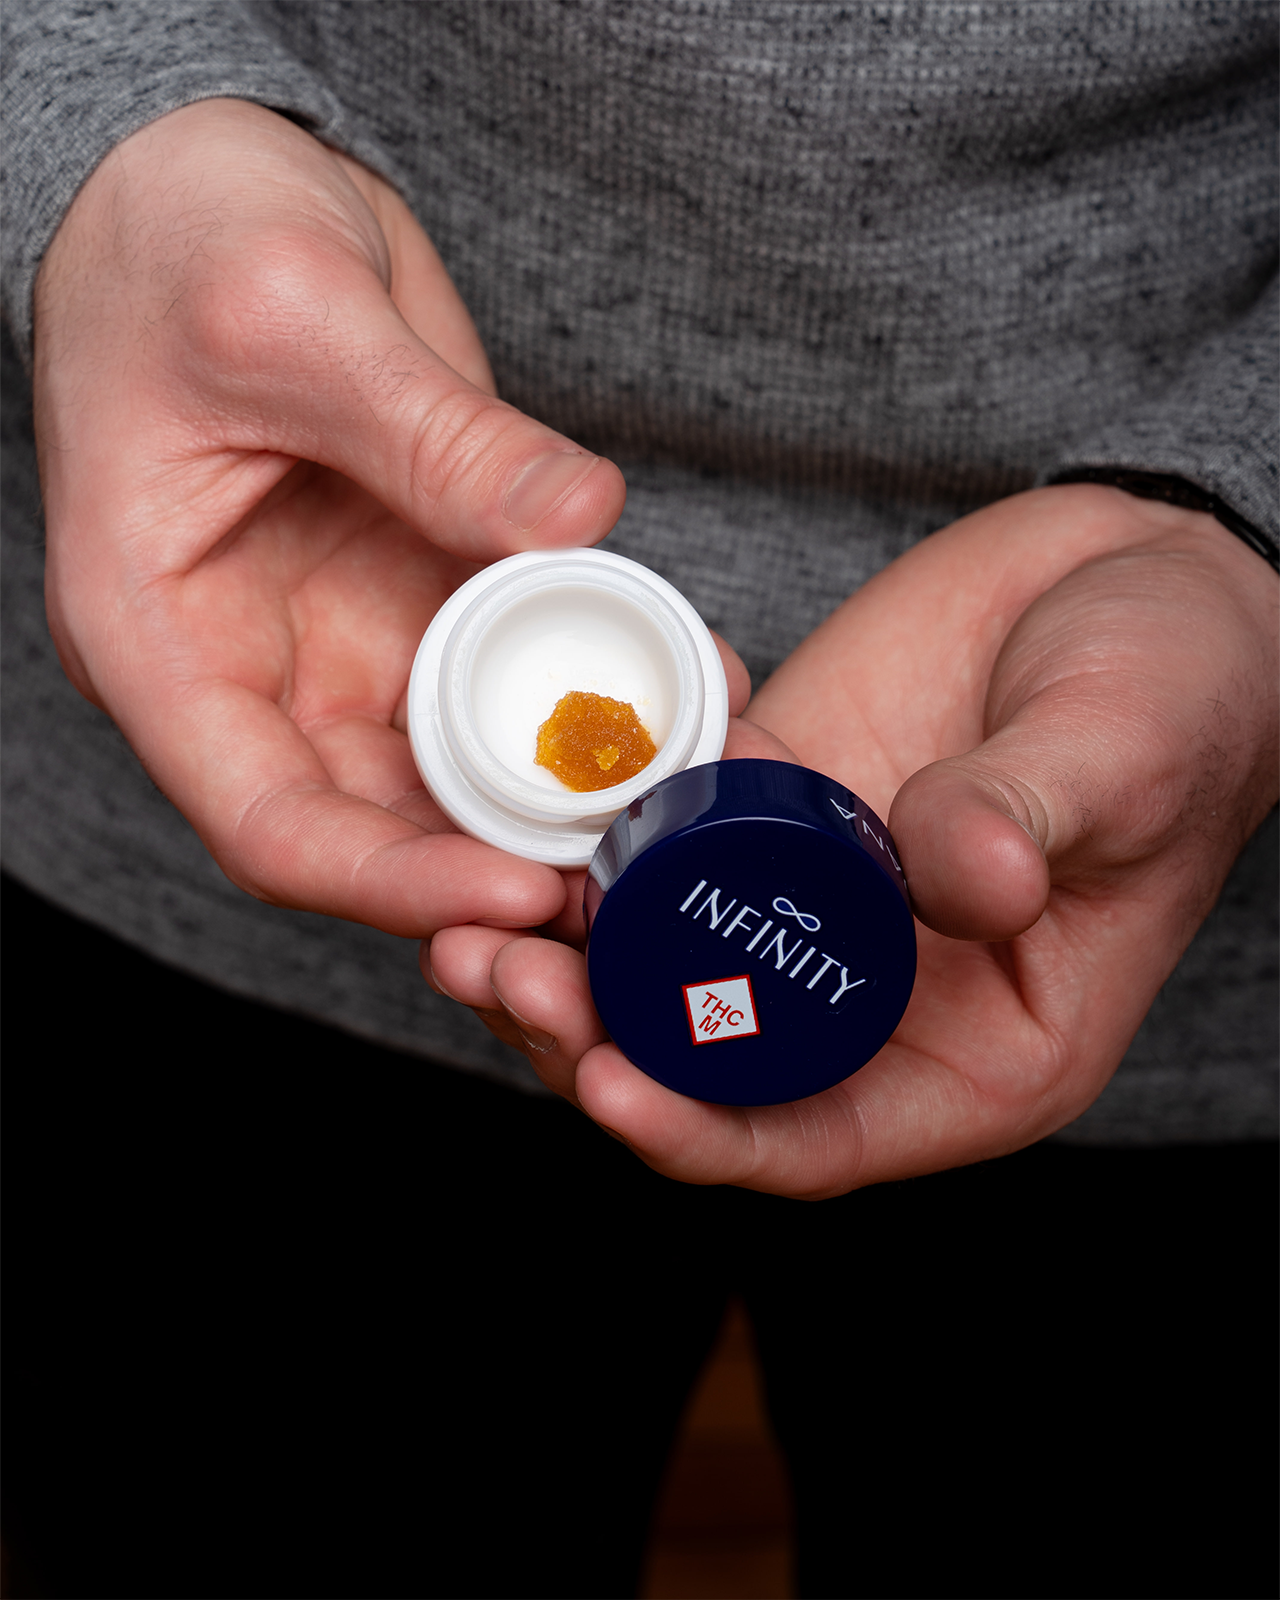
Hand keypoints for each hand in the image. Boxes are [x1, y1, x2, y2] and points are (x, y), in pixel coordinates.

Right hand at [34, 99, 625, 936]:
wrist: (210, 179)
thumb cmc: (178, 237)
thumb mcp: (290, 319)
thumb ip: (430, 435)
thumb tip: (581, 519)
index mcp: (164, 640)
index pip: (270, 824)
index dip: (393, 879)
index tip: (519, 886)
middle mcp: (257, 667)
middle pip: (382, 821)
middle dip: (507, 854)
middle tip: (637, 857)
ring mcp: (346, 635)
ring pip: (465, 762)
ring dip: (573, 782)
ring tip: (688, 775)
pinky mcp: (421, 591)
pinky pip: (516, 665)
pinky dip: (598, 683)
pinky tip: (687, 674)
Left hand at [428, 486, 1279, 1192]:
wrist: (1130, 577)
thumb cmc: (1176, 692)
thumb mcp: (1124, 754)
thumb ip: (1036, 817)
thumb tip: (956, 877)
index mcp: (976, 1050)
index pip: (816, 1137)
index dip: (705, 1131)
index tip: (610, 1082)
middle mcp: (872, 998)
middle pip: (701, 1067)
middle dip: (589, 1041)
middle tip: (497, 972)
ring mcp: (804, 904)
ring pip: (654, 970)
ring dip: (556, 957)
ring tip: (464, 917)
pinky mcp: (760, 809)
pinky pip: (652, 851)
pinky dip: (580, 850)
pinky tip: (516, 823)